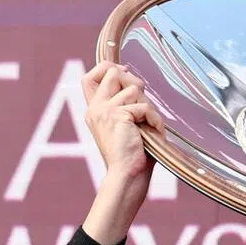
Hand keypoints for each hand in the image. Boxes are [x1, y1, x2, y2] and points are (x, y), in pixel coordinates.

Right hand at [82, 61, 165, 182]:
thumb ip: (126, 105)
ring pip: (133, 88)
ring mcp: (105, 111)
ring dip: (148, 106)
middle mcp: (96, 108)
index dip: (108, 68)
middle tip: (144, 104)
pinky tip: (154, 132)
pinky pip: (144, 106)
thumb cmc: (132, 155)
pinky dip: (154, 119)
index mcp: (94, 111)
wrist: (127, 176)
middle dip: (134, 81)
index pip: (90, 76)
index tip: (125, 73)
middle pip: (112, 72)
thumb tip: (137, 82)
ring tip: (149, 125)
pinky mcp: (118, 116)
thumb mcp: (126, 126)